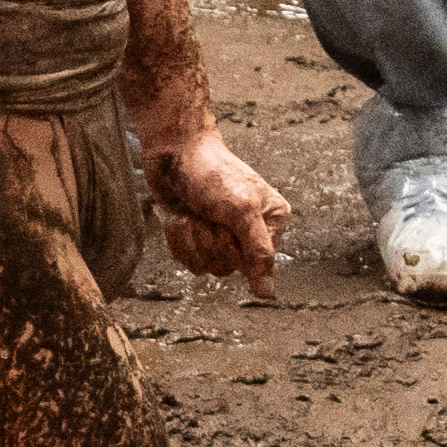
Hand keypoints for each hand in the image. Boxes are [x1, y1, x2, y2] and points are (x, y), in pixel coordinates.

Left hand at [152, 123, 285, 293]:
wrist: (173, 152)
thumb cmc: (211, 172)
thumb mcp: (242, 210)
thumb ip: (258, 252)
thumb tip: (267, 294)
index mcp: (272, 222)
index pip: (255, 263)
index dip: (234, 246)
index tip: (228, 220)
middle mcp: (250, 233)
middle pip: (227, 267)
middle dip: (210, 240)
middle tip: (208, 211)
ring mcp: (221, 237)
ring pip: (204, 265)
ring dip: (192, 237)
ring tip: (194, 211)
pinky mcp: (197, 237)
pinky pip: (186, 258)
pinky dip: (178, 237)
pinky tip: (181, 215)